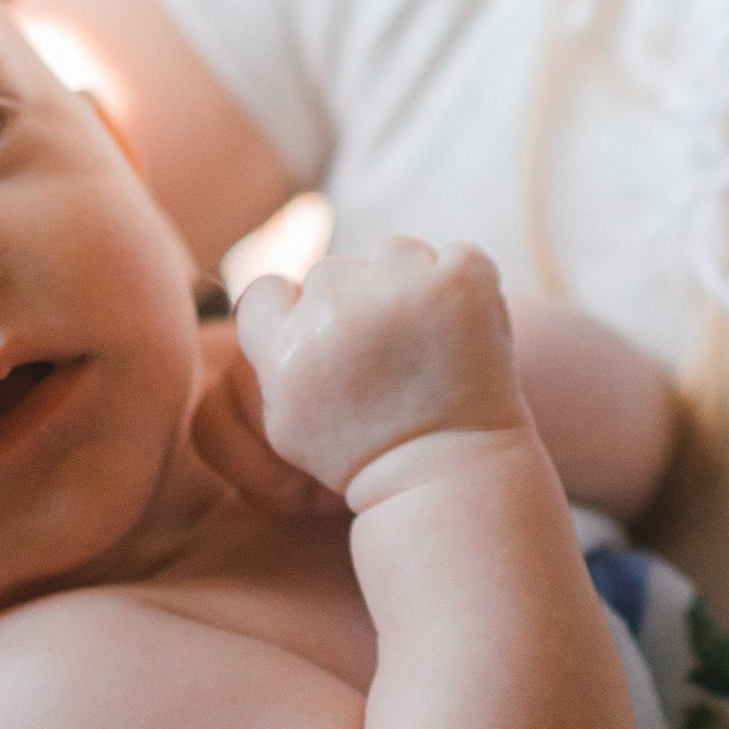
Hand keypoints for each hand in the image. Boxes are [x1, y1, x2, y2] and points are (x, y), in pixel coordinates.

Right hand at [235, 240, 525, 497]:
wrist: (449, 475)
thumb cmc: (363, 457)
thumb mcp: (287, 426)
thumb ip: (266, 359)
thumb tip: (264, 299)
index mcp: (288, 342)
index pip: (269, 291)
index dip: (294, 314)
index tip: (325, 343)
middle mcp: (336, 306)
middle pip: (335, 271)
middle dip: (357, 303)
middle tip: (386, 353)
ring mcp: (403, 288)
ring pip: (394, 253)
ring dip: (407, 285)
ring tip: (426, 341)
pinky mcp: (461, 281)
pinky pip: (457, 256)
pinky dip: (464, 288)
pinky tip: (464, 330)